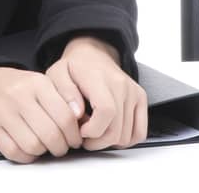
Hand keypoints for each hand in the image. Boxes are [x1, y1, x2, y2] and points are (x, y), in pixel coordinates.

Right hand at [0, 66, 81, 163]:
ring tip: (45, 146)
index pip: (65, 116)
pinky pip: (14, 152)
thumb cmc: (18, 87)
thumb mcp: (42, 83)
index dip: (74, 134)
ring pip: (33, 145)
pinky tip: (29, 149)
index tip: (75, 139)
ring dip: (44, 152)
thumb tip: (80, 122)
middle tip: (62, 147)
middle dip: (61, 147)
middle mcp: (19, 96)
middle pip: (51, 134)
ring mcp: (3, 112)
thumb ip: (62, 99)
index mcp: (37, 83)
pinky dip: (26, 156)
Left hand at [45, 36, 147, 150]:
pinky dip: (124, 140)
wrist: (93, 55)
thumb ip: (64, 92)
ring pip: (126, 136)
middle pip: (116, 130)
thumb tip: (77, 113)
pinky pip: (138, 133)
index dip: (93, 130)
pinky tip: (109, 131)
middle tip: (83, 136)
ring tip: (94, 129)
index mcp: (99, 78)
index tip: (80, 131)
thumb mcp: (57, 74)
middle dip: (97, 142)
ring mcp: (134, 92)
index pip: (106, 111)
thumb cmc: (74, 68)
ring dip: (108, 141)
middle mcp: (121, 85)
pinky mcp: (141, 99)